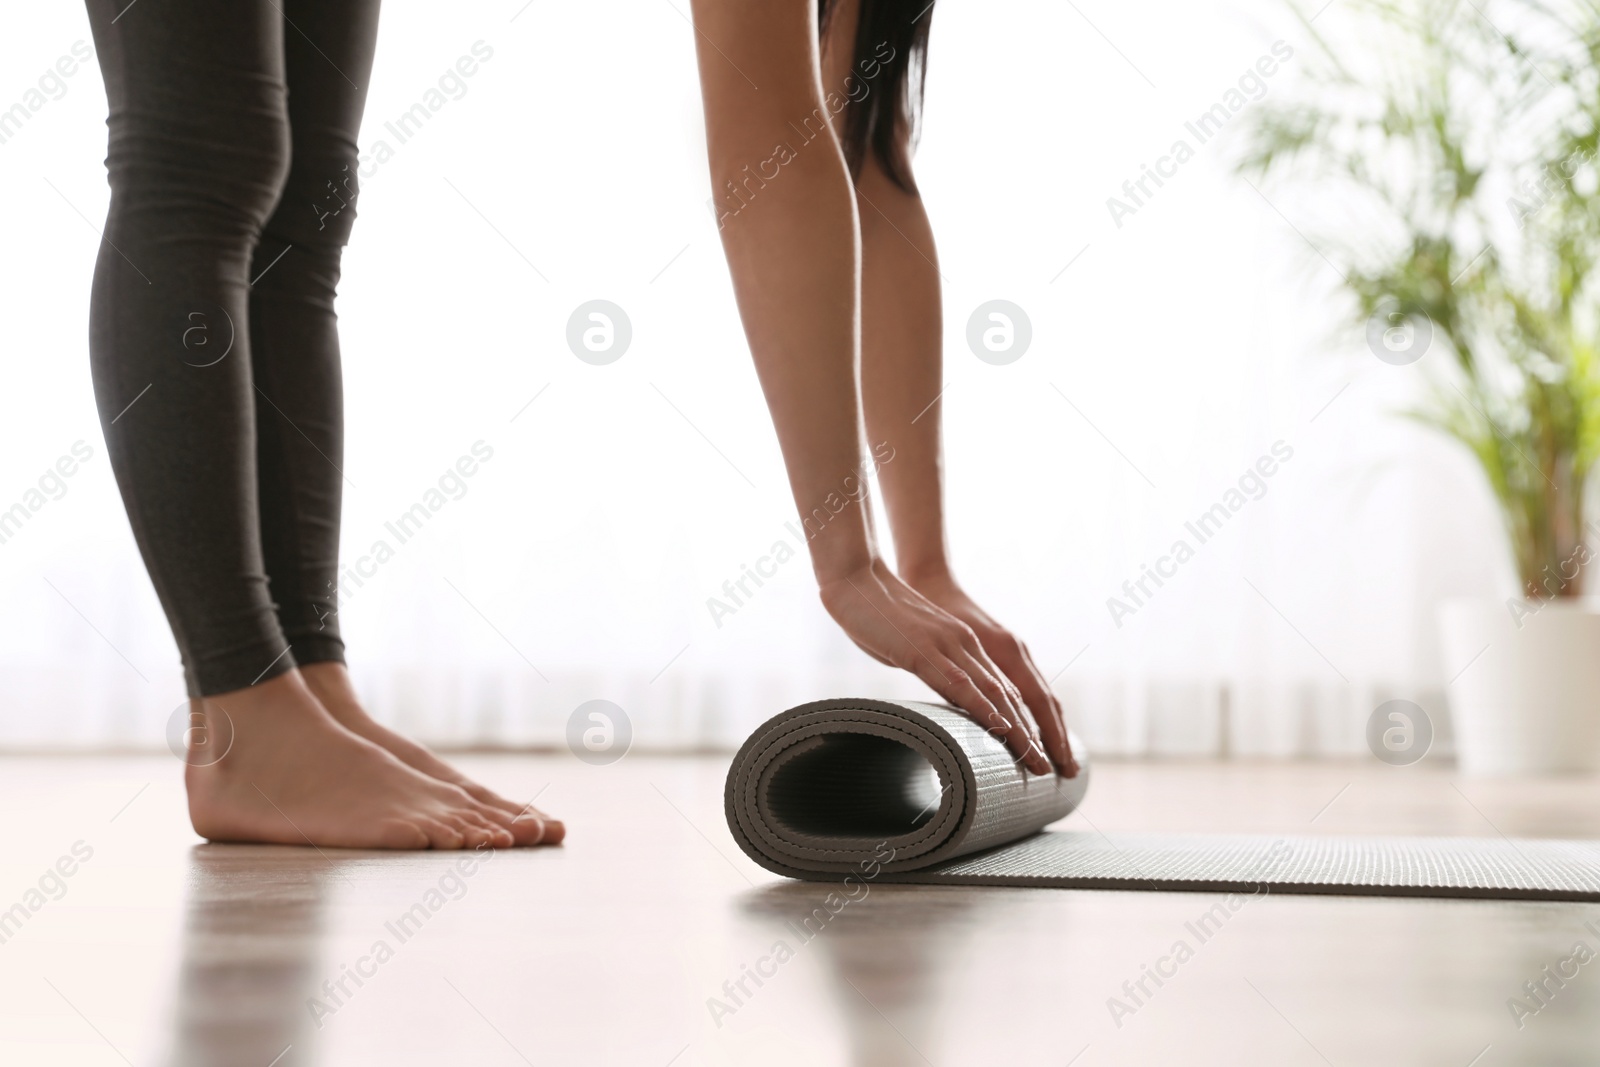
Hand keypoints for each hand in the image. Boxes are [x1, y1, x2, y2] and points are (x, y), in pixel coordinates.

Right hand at [817, 559, 1052, 775]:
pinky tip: (999, 731)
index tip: (1037, 751)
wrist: (853, 580)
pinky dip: (983, 710)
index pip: (1002, 688)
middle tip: (1050, 768)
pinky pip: (960, 685)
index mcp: (962, 644)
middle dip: (1032, 734)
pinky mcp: (924, 650)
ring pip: (993, 693)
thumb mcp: (910, 648)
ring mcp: (947, 645)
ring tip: (1036, 761)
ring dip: (1018, 731)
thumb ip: (929, 669)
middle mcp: (964, 643)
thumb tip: (934, 691)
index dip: (1023, 721)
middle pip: (1008, 695)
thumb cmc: (874, 617)